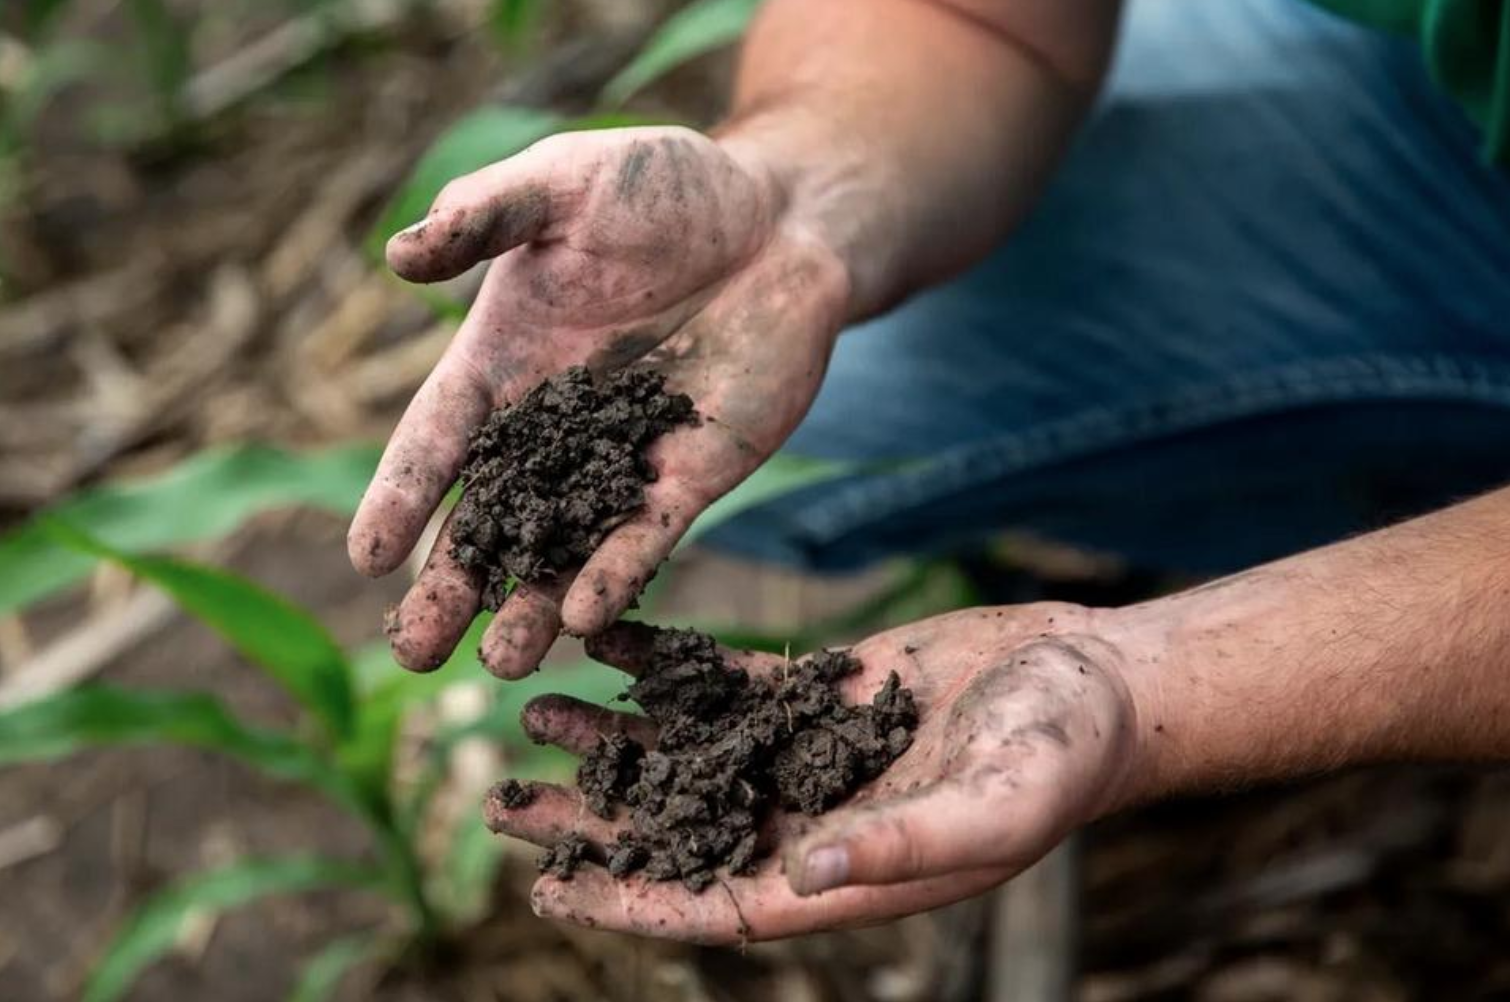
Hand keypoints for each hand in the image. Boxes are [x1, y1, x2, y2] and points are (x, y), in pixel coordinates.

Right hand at [348, 126, 850, 675]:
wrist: (778, 217)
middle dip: (452, 586)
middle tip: (413, 653)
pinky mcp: (690, 473)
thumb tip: (397, 257)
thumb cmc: (663, 187)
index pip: (436, 440)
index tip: (365, 557)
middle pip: (489, 518)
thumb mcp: (563, 182)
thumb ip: (486, 216)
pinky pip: (647, 534)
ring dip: (532, 605)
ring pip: (564, 547)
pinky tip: (587, 617)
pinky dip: (616, 573)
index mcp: (500, 361)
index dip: (401, 496)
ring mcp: (620, 458)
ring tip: (500, 663)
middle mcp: (549, 426)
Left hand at [485, 603, 1145, 943]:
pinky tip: (609, 642)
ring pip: (686, 752)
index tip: (552, 894)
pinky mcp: (818, 688)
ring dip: (614, 739)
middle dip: (594, 822)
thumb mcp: (991, 808)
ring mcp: (808, 751)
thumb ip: (903, 846)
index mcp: (843, 872)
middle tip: (507, 801)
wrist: (1091, 679)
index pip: (716, 903)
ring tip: (535, 714)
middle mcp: (810, 819)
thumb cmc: (1059, 756)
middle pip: (678, 828)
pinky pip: (724, 681)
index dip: (633, 904)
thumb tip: (803, 874)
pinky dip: (664, 665)